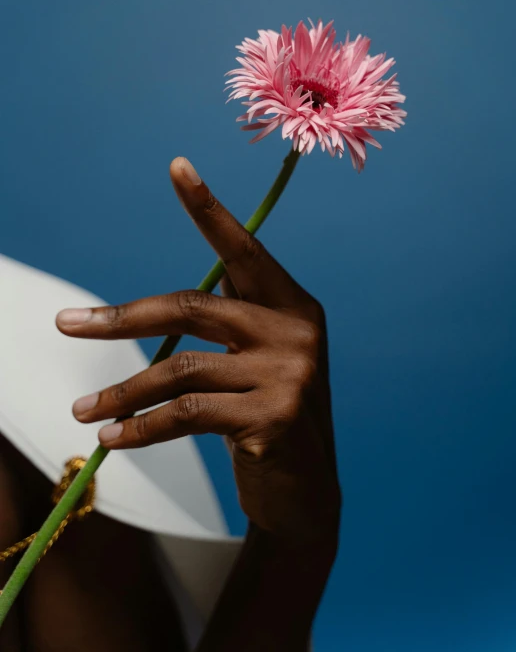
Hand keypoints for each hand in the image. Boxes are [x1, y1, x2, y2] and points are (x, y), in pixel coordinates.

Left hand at [57, 158, 340, 543]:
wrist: (307, 492)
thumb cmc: (266, 416)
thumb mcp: (252, 363)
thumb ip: (221, 329)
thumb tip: (137, 314)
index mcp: (292, 305)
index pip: (243, 248)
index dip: (208, 209)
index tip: (177, 166)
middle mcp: (296, 330)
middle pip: (192, 307)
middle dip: (121, 318)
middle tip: (66, 325)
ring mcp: (289, 374)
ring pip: (180, 369)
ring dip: (122, 392)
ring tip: (83, 412)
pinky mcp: (273, 419)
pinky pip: (185, 414)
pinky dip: (141, 428)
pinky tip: (113, 439)